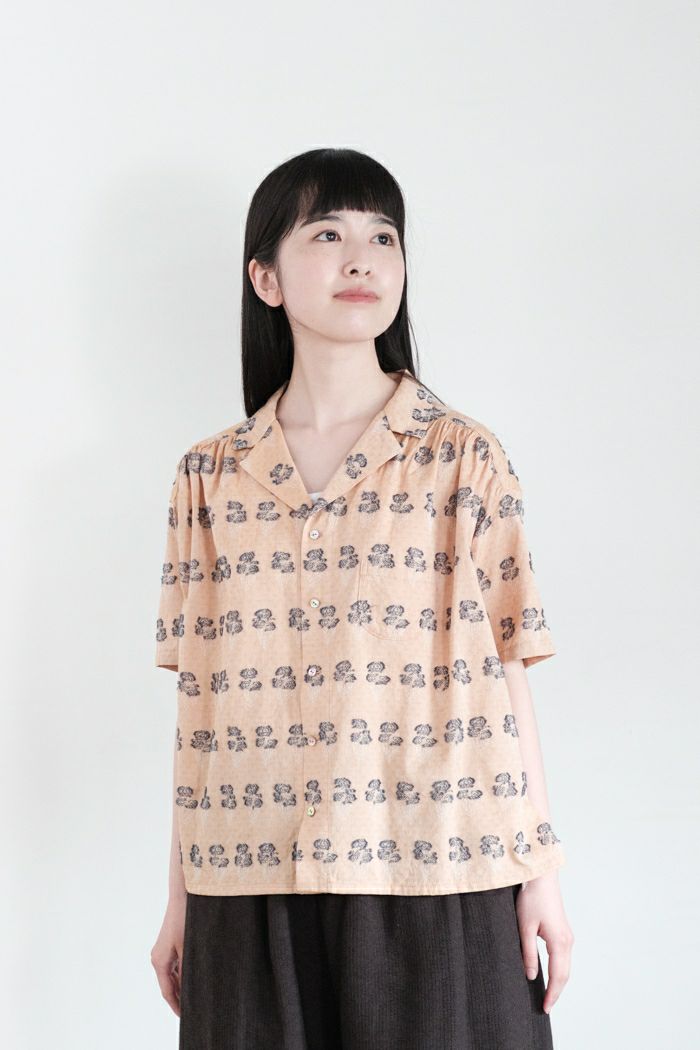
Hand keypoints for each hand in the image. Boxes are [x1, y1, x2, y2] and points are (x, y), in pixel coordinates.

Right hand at [150, 892, 186, 1017]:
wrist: (181, 897)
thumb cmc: (185, 920)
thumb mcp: (188, 948)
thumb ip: (187, 970)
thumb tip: (190, 988)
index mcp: (159, 962)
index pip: (167, 991)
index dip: (176, 1005)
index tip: (185, 1016)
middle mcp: (158, 959)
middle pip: (168, 985)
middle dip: (179, 998)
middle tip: (193, 1010)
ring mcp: (162, 952)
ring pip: (172, 975)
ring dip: (182, 986)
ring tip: (195, 997)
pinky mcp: (168, 946)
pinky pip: (174, 966)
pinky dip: (182, 974)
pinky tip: (193, 978)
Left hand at [516, 870, 573, 1014]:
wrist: (541, 877)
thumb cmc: (532, 899)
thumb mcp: (525, 927)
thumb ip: (528, 953)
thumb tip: (531, 976)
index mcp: (559, 943)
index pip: (558, 976)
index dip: (552, 994)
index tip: (545, 1008)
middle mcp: (568, 941)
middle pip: (565, 974)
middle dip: (556, 992)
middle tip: (546, 1007)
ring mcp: (567, 936)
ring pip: (565, 966)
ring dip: (558, 982)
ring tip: (547, 996)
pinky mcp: (563, 931)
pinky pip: (563, 957)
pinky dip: (559, 971)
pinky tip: (550, 975)